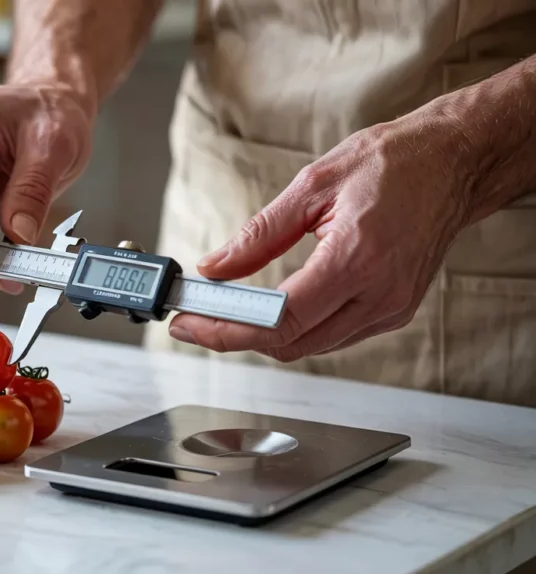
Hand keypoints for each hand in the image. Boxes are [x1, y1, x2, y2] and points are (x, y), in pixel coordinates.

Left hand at [168, 116, 472, 361]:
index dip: (226, 329)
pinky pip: (334, 336)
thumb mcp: (313, 185)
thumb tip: (215, 266)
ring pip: (311, 346)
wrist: (454, 162)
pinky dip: (297, 329)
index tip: (188, 324)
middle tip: (196, 318)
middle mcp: (379, 294)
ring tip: (225, 312)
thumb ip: (259, 234)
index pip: (279, 319)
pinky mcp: (395, 311)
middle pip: (291, 343)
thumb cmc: (393, 163)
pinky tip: (271, 310)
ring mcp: (391, 308)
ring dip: (264, 336)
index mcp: (356, 259)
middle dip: (235, 336)